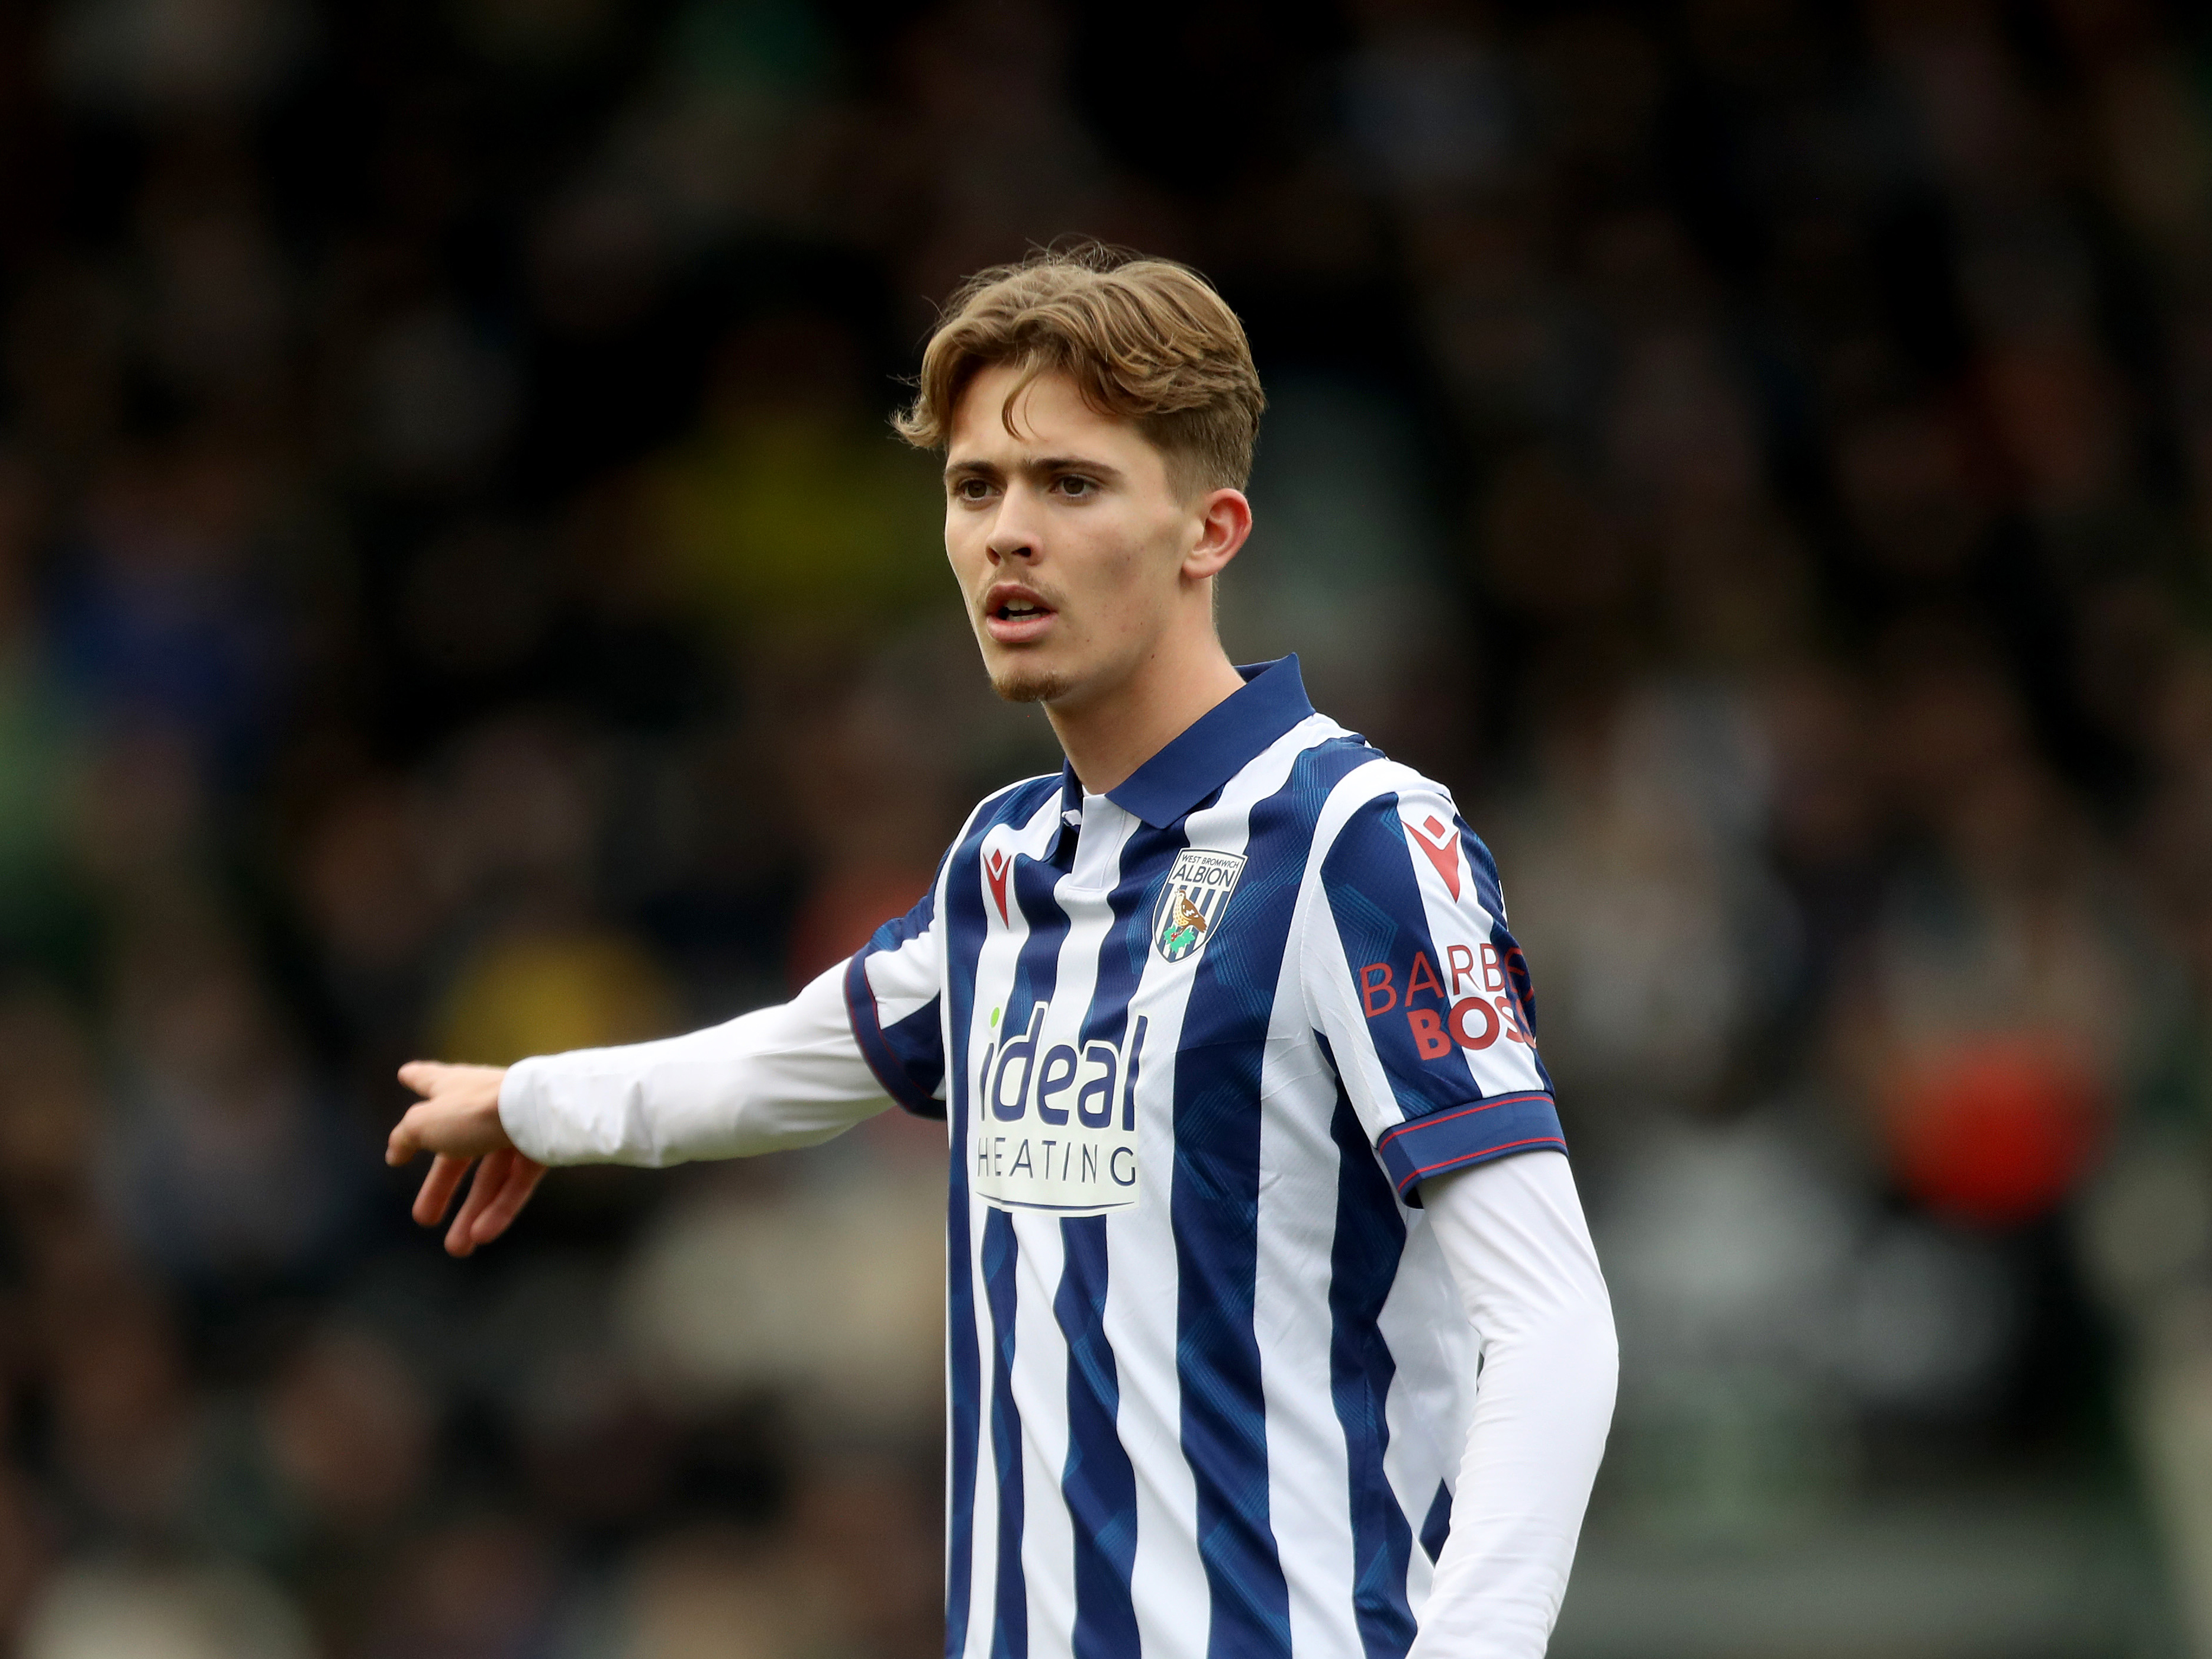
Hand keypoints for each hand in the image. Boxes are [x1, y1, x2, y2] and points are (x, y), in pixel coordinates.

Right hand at [388, 1061, 545, 1256]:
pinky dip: (499, 1210)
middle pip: (456, 1153)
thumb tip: (394, 1151)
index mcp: (453, 1088)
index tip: (405, 1073)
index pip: (429, 1081)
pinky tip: (482, 1236)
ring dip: (471, 1213)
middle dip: (440, 1187)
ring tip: (457, 1249)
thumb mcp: (424, 1124)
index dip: (416, 1079)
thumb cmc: (474, 1110)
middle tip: (423, 1218)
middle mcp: (482, 1106)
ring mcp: (514, 1128)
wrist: (537, 1111)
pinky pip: (516, 1185)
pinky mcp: (540, 1149)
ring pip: (489, 1177)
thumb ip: (406, 1137)